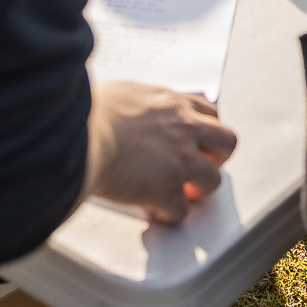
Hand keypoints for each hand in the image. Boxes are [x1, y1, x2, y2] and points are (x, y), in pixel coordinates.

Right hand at [85, 81, 236, 224]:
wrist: (80, 133)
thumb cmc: (89, 112)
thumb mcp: (120, 92)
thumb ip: (136, 102)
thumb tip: (126, 107)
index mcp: (171, 102)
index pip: (207, 111)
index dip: (205, 130)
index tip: (197, 140)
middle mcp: (183, 127)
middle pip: (226, 142)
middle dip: (217, 158)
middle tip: (199, 167)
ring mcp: (180, 159)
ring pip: (213, 180)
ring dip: (199, 189)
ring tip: (181, 195)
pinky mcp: (168, 189)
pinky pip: (181, 211)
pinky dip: (170, 214)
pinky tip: (155, 211)